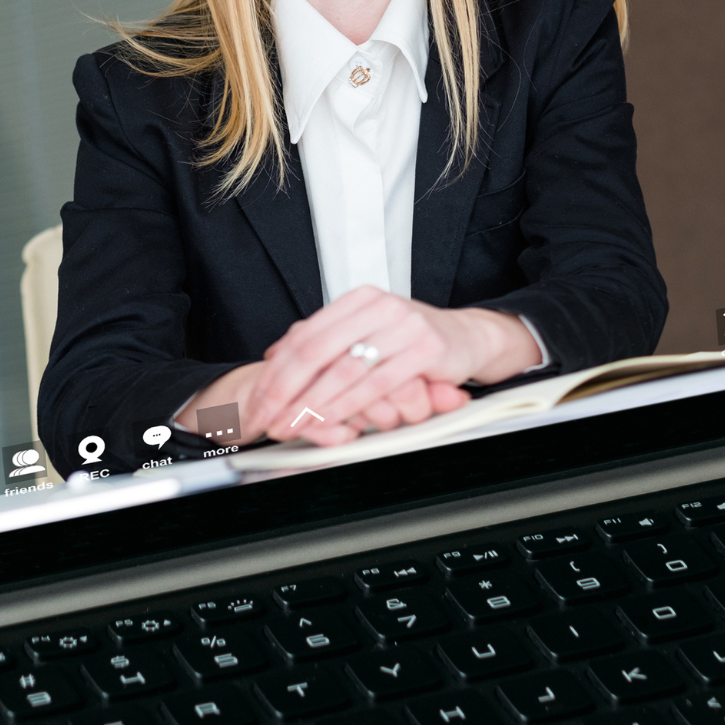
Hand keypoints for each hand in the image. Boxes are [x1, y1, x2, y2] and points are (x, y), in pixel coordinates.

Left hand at [234, 285, 543, 443]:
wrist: (466, 339)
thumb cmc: (411, 341)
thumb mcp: (364, 333)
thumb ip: (324, 340)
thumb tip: (275, 353)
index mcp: (357, 300)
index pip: (304, 336)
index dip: (276, 371)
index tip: (258, 401)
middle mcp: (378, 306)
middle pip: (316, 350)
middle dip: (285, 390)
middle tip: (267, 418)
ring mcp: (403, 325)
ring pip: (343, 368)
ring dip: (311, 403)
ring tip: (291, 425)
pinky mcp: (424, 349)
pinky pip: (376, 382)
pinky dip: (348, 405)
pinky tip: (330, 420)